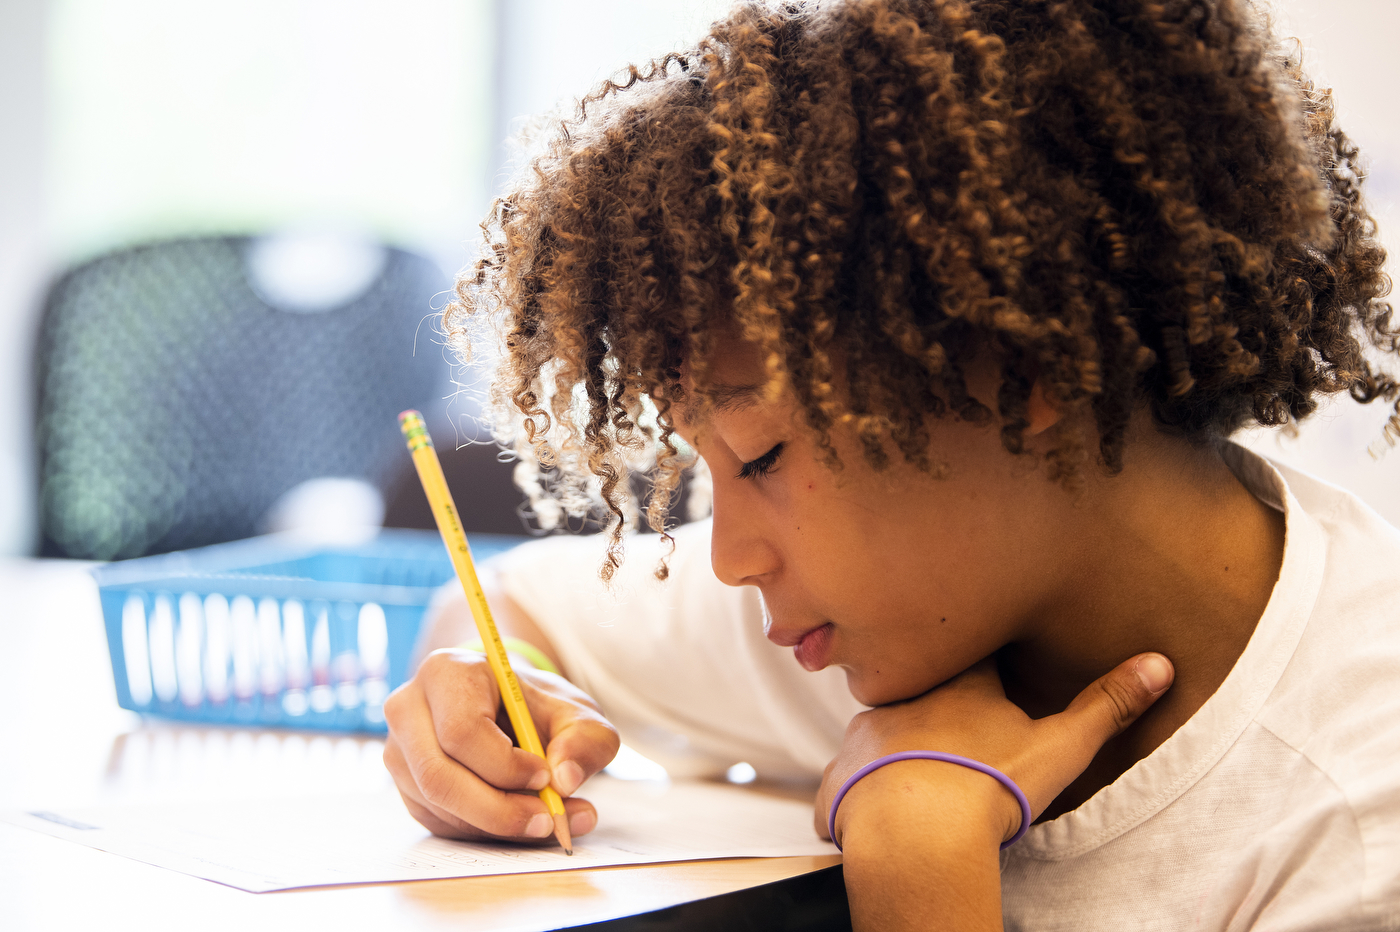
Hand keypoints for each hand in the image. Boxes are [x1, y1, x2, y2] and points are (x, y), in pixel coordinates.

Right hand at [383, 648, 620, 843]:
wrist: (508, 709)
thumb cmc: (538, 708)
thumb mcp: (578, 714)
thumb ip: (586, 740)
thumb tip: (565, 779)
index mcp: (448, 672)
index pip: (462, 731)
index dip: (505, 765)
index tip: (545, 776)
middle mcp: (409, 708)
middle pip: (438, 776)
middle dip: (498, 810)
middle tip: (547, 820)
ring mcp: (399, 749)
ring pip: (437, 805)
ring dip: (494, 824)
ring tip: (545, 818)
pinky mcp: (405, 784)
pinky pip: (437, 821)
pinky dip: (482, 830)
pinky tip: (515, 816)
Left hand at [817, 652, 1174, 846]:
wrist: (921, 832)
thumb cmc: (991, 786)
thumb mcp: (1061, 745)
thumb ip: (1107, 706)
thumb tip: (1159, 663)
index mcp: (957, 684)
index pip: (970, 662)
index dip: (981, 674)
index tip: (988, 687)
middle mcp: (903, 698)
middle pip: (919, 696)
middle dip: (933, 714)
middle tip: (955, 748)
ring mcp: (863, 736)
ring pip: (879, 737)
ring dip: (894, 756)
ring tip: (918, 787)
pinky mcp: (835, 778)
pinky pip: (843, 785)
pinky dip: (856, 799)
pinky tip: (876, 817)